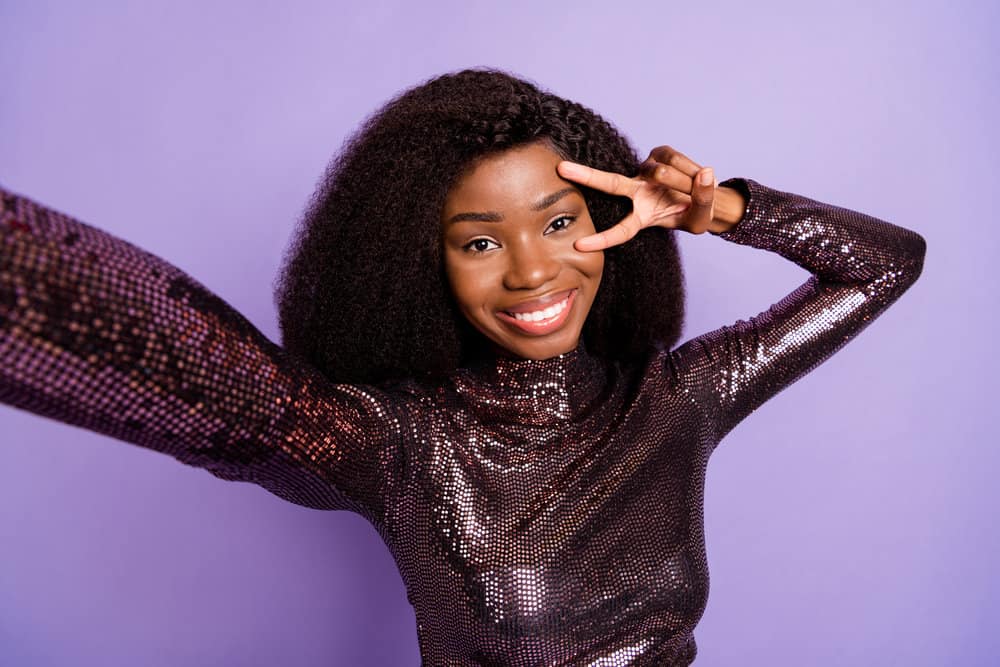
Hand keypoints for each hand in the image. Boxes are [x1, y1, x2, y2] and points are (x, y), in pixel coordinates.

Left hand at [557, 145, 742, 251]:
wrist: (703, 194)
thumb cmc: (695, 213)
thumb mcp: (702, 218)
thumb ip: (704, 199)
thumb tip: (705, 173)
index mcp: (642, 217)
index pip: (620, 231)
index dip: (602, 239)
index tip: (579, 246)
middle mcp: (637, 192)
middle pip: (610, 184)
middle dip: (585, 175)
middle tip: (561, 169)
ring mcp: (645, 171)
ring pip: (662, 172)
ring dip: (685, 181)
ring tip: (697, 187)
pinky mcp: (657, 153)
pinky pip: (673, 158)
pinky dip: (689, 167)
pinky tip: (695, 173)